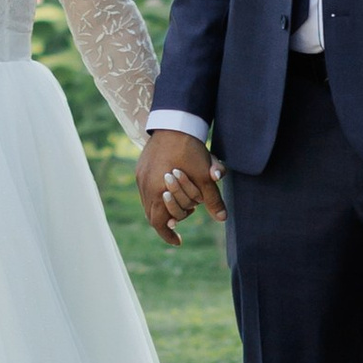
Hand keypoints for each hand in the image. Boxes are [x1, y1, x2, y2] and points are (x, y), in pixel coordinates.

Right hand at [136, 129, 224, 245]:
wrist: (176, 120)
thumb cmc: (190, 149)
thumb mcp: (205, 176)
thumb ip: (212, 199)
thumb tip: (222, 219)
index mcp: (157, 191)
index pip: (158, 223)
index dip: (168, 235)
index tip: (179, 241)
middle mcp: (144, 186)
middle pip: (152, 214)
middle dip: (168, 220)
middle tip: (183, 218)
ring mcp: (140, 176)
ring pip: (148, 202)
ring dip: (163, 207)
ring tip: (179, 204)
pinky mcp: (140, 167)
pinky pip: (146, 188)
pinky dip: (157, 194)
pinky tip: (169, 189)